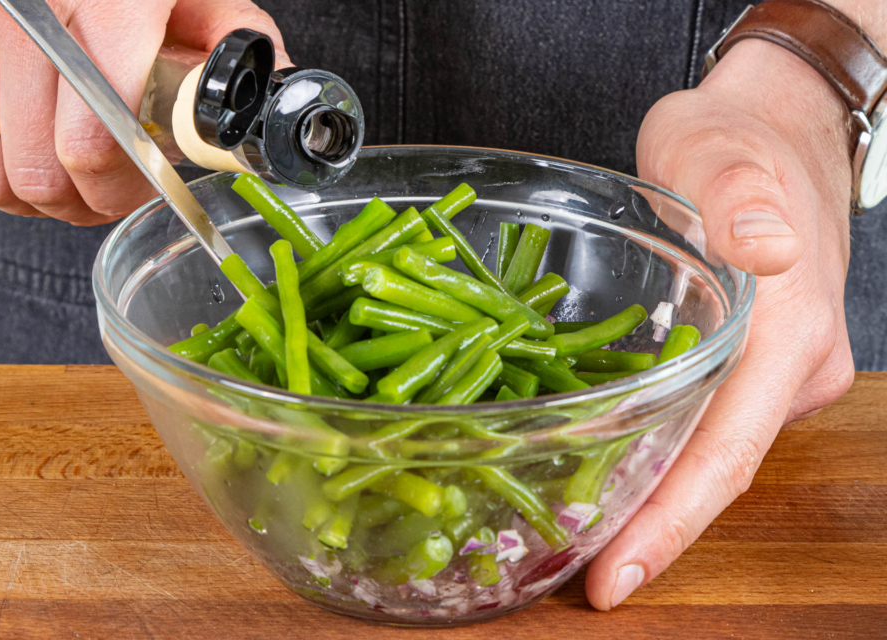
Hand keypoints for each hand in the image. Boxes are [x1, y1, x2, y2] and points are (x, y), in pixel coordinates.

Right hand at [0, 0, 288, 225]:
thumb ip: (234, 42)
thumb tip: (263, 107)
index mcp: (109, 6)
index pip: (96, 143)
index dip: (119, 191)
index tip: (138, 188)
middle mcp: (26, 16)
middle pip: (38, 173)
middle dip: (78, 204)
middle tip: (101, 194)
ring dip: (26, 198)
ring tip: (58, 179)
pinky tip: (5, 158)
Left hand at [585, 39, 855, 609]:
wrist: (773, 133)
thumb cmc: (738, 140)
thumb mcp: (722, 149)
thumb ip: (740, 194)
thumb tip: (765, 248)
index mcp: (787, 335)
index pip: (727, 453)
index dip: (670, 524)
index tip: (612, 580)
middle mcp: (789, 371)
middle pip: (714, 471)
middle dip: (646, 529)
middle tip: (569, 572)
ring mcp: (771, 373)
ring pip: (706, 453)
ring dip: (645, 497)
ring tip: (568, 533)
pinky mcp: (745, 366)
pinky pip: (698, 423)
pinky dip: (651, 453)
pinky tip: (595, 467)